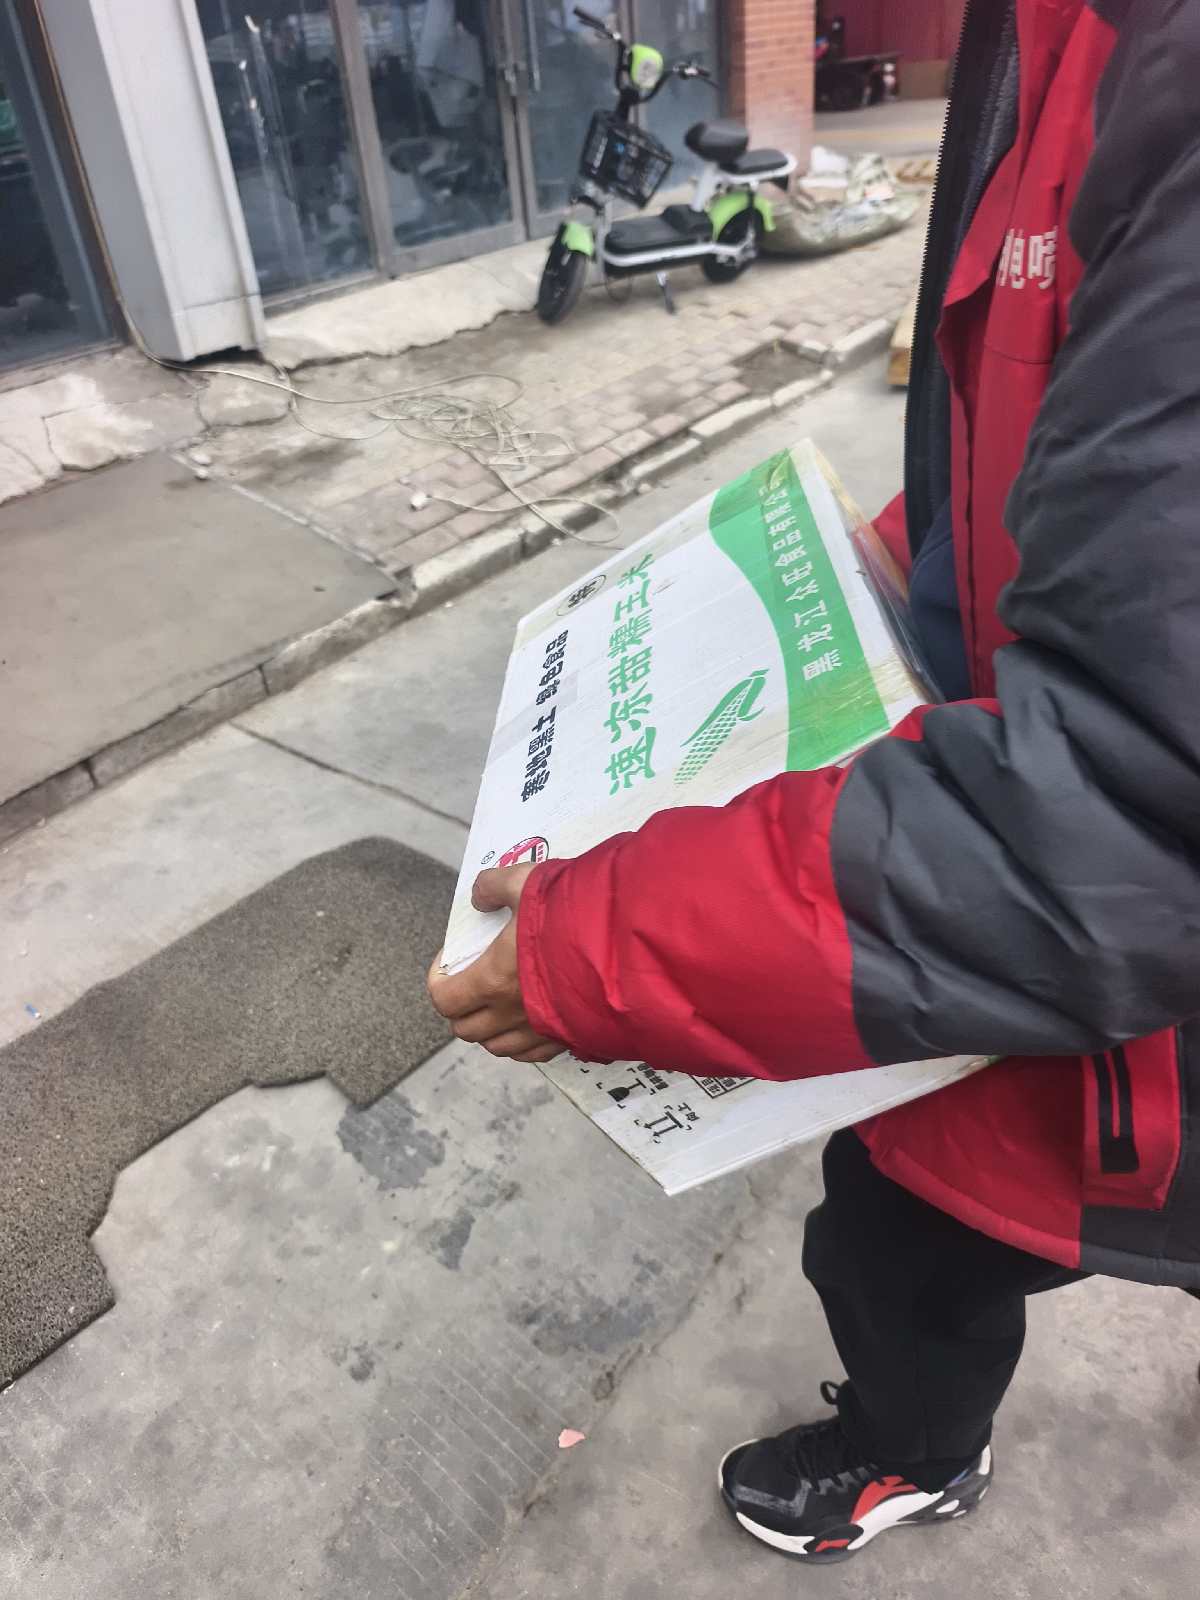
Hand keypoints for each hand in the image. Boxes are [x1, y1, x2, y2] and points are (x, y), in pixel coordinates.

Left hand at [428, 865, 564, 1062]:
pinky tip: (533, 1018)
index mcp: (493, 980)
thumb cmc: (576, 914)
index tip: (449, 960)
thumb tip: (480, 895)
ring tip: (500, 1002)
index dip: (438, 981)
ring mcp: (542, 1031)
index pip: (445, 1000)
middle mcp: (513, 1014)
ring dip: (491, 1028)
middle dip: (461, 1007)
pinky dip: (524, 1040)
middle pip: (466, 1029)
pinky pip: (535, 1053)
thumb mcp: (527, 882)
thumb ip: (495, 886)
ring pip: (499, 1047)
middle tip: (471, 982)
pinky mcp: (570, 1039)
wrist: (631, 946)